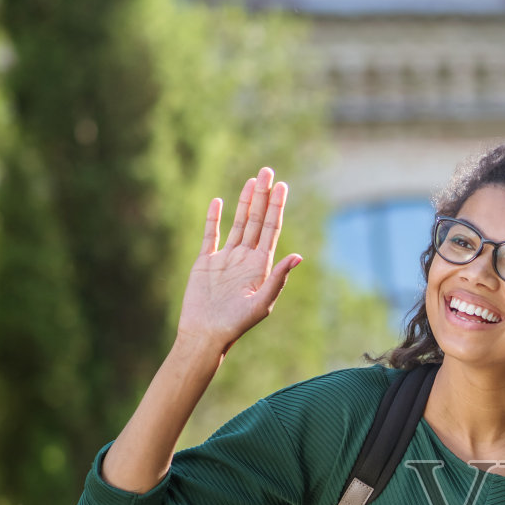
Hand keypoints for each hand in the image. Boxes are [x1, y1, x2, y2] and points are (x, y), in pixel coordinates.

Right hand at [176, 167, 301, 351]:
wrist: (206, 333)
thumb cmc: (236, 324)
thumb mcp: (262, 302)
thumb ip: (278, 278)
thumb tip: (298, 256)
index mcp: (261, 266)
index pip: (272, 229)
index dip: (277, 207)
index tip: (282, 186)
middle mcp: (246, 258)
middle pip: (257, 220)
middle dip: (263, 196)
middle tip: (267, 171)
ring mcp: (226, 258)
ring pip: (238, 223)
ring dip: (245, 201)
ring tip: (253, 180)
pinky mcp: (206, 261)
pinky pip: (210, 235)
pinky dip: (213, 218)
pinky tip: (218, 201)